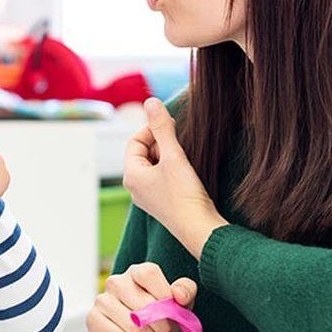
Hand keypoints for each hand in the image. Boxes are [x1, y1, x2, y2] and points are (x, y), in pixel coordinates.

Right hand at [86, 262, 196, 331]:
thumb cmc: (159, 321)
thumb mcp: (180, 305)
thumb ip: (186, 292)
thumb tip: (179, 295)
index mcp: (137, 272)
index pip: (149, 273)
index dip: (163, 294)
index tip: (172, 310)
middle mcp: (116, 282)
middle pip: (143, 302)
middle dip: (161, 325)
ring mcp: (102, 300)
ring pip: (133, 324)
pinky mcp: (93, 320)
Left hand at [123, 98, 216, 233]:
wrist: (199, 229)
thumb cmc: (184, 195)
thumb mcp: (173, 156)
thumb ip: (162, 127)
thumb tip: (150, 102)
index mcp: (131, 175)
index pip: (134, 141)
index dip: (152, 129)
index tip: (171, 128)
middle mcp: (135, 187)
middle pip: (143, 152)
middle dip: (161, 143)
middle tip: (179, 144)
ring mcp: (147, 196)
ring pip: (154, 164)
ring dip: (168, 155)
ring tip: (184, 159)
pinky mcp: (161, 202)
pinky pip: (161, 177)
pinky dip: (172, 169)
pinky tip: (187, 172)